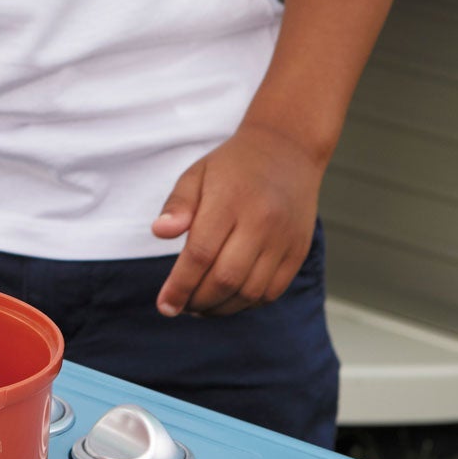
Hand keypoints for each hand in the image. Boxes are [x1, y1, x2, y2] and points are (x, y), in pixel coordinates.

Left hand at [150, 122, 322, 317]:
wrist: (287, 150)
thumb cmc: (232, 166)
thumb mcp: (196, 174)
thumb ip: (178, 205)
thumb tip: (159, 232)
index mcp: (229, 200)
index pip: (200, 254)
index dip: (180, 285)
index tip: (164, 306)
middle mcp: (260, 222)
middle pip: (226, 278)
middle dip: (198, 301)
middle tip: (180, 306)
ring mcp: (283, 239)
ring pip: (250, 292)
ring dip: (221, 308)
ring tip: (200, 307)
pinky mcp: (298, 251)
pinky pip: (272, 291)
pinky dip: (247, 303)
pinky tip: (228, 300)